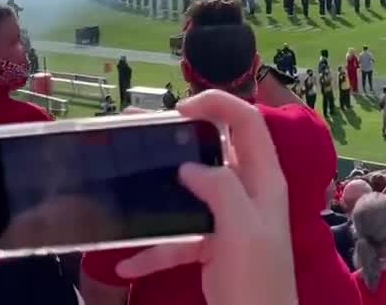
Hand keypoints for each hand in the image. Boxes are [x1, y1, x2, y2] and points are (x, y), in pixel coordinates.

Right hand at [114, 90, 296, 304]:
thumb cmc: (258, 281)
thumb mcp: (242, 231)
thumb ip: (220, 189)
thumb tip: (189, 165)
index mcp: (264, 180)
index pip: (248, 122)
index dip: (219, 105)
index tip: (178, 111)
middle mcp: (248, 193)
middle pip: (214, 151)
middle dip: (177, 140)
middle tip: (137, 131)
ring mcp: (230, 221)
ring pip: (191, 193)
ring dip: (158, 193)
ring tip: (122, 179)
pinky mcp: (212, 249)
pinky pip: (179, 239)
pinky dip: (154, 249)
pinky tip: (127, 266)